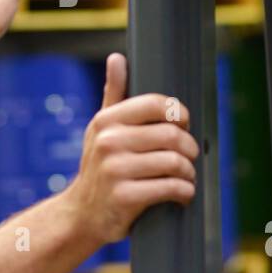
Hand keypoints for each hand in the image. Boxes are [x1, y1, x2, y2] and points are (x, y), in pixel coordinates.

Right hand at [61, 53, 198, 245]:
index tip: (184, 126)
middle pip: (172, 135)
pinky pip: (171, 187)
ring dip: (189, 172)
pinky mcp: (124, 197)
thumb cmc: (100, 167)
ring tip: (187, 177)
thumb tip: (117, 58)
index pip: (157, 104)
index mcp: (107, 121)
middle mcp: (108, 142)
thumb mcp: (101, 129)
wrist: (82, 214)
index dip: (180, 114)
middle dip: (189, 148)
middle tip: (190, 157)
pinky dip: (185, 191)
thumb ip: (113, 94)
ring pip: (174, 162)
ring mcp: (115, 170)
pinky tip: (183, 193)